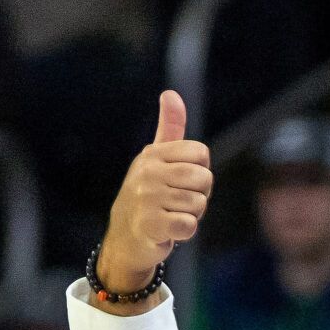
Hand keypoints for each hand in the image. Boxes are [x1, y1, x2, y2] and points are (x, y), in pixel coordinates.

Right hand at [98, 90, 212, 293]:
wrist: (126, 236)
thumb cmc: (149, 194)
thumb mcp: (156, 158)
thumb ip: (169, 128)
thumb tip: (171, 93)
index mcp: (153, 154)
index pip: (201, 154)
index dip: (200, 171)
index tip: (183, 181)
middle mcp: (148, 173)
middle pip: (203, 178)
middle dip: (200, 195)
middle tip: (180, 202)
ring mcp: (148, 199)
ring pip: (198, 204)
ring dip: (192, 215)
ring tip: (172, 215)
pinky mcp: (151, 226)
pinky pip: (189, 226)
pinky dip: (185, 232)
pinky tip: (170, 231)